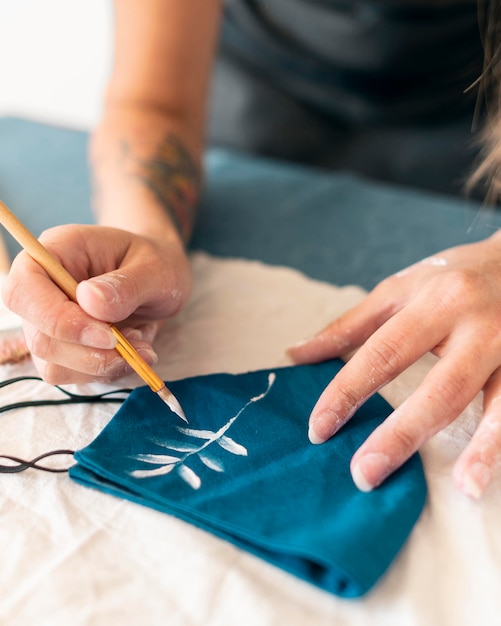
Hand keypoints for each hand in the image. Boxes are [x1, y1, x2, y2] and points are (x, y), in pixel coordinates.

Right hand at [2, 224, 191, 383]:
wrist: (160, 277)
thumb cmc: (155, 263)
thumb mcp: (155, 268)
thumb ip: (126, 285)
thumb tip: (89, 300)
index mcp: (56, 252)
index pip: (24, 291)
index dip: (59, 321)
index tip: (108, 336)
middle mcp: (42, 288)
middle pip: (40, 338)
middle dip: (91, 354)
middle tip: (138, 345)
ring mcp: (48, 323)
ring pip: (55, 365)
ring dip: (103, 365)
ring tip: (141, 342)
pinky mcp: (63, 349)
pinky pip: (74, 375)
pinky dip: (108, 371)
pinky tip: (132, 350)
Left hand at [288, 234, 500, 498]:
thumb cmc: (453, 277)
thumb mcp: (400, 289)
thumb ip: (350, 326)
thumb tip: (295, 355)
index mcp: (433, 302)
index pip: (383, 353)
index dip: (348, 392)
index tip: (318, 429)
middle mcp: (476, 324)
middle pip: (439, 386)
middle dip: (401, 434)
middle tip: (364, 474)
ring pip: (498, 401)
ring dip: (481, 447)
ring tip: (464, 487)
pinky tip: (488, 475)